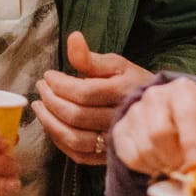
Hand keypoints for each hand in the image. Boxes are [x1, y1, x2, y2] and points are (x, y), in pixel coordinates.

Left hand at [33, 31, 153, 165]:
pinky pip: (78, 154)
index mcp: (121, 93)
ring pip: (74, 139)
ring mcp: (113, 142)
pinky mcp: (107, 156)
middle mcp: (117, 121)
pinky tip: (51, 125)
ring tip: (39, 107)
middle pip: (76, 116)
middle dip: (51, 101)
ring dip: (50, 123)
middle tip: (41, 88)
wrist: (156, 113)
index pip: (83, 93)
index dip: (59, 84)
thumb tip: (73, 38)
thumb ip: (91, 57)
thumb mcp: (117, 64)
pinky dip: (60, 141)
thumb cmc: (133, 83)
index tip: (48, 75)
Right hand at [109, 77, 195, 176]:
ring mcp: (134, 110)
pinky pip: (129, 157)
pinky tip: (157, 164)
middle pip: (159, 133)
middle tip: (183, 169)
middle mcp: (155, 95)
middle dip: (174, 159)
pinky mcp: (120, 128)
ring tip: (172, 166)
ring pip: (144, 148)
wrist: (173, 115)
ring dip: (161, 166)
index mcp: (184, 90)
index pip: (186, 116)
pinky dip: (146, 168)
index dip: (192, 145)